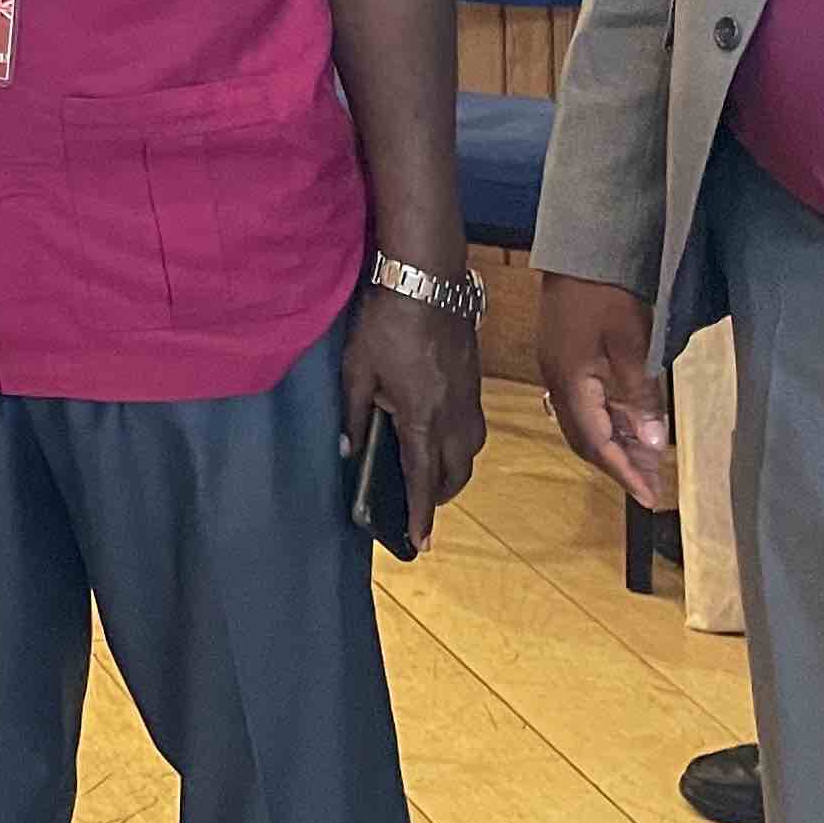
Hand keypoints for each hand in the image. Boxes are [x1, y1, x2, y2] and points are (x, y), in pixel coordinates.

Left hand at [340, 284, 485, 553]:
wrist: (427, 278)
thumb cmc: (386, 322)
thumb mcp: (357, 369)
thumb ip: (353, 413)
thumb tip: (348, 450)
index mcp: (422, 417)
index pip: (424, 479)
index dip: (422, 514)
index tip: (421, 544)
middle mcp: (453, 415)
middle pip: (455, 473)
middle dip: (439, 496)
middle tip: (420, 505)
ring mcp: (468, 398)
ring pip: (469, 452)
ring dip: (453, 469)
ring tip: (430, 472)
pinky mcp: (474, 380)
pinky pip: (472, 427)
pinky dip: (459, 442)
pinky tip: (439, 432)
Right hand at [536, 275, 672, 507]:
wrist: (581, 248)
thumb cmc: (608, 293)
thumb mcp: (631, 344)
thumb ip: (640, 395)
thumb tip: (652, 443)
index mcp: (569, 381)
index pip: (596, 442)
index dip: (623, 471)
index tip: (649, 496)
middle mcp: (556, 380)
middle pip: (584, 437)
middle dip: (618, 462)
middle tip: (653, 482)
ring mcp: (556, 366)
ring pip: (583, 420)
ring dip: (614, 441)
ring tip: (647, 457)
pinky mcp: (562, 354)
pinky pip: (583, 401)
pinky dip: (608, 418)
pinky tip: (629, 420)